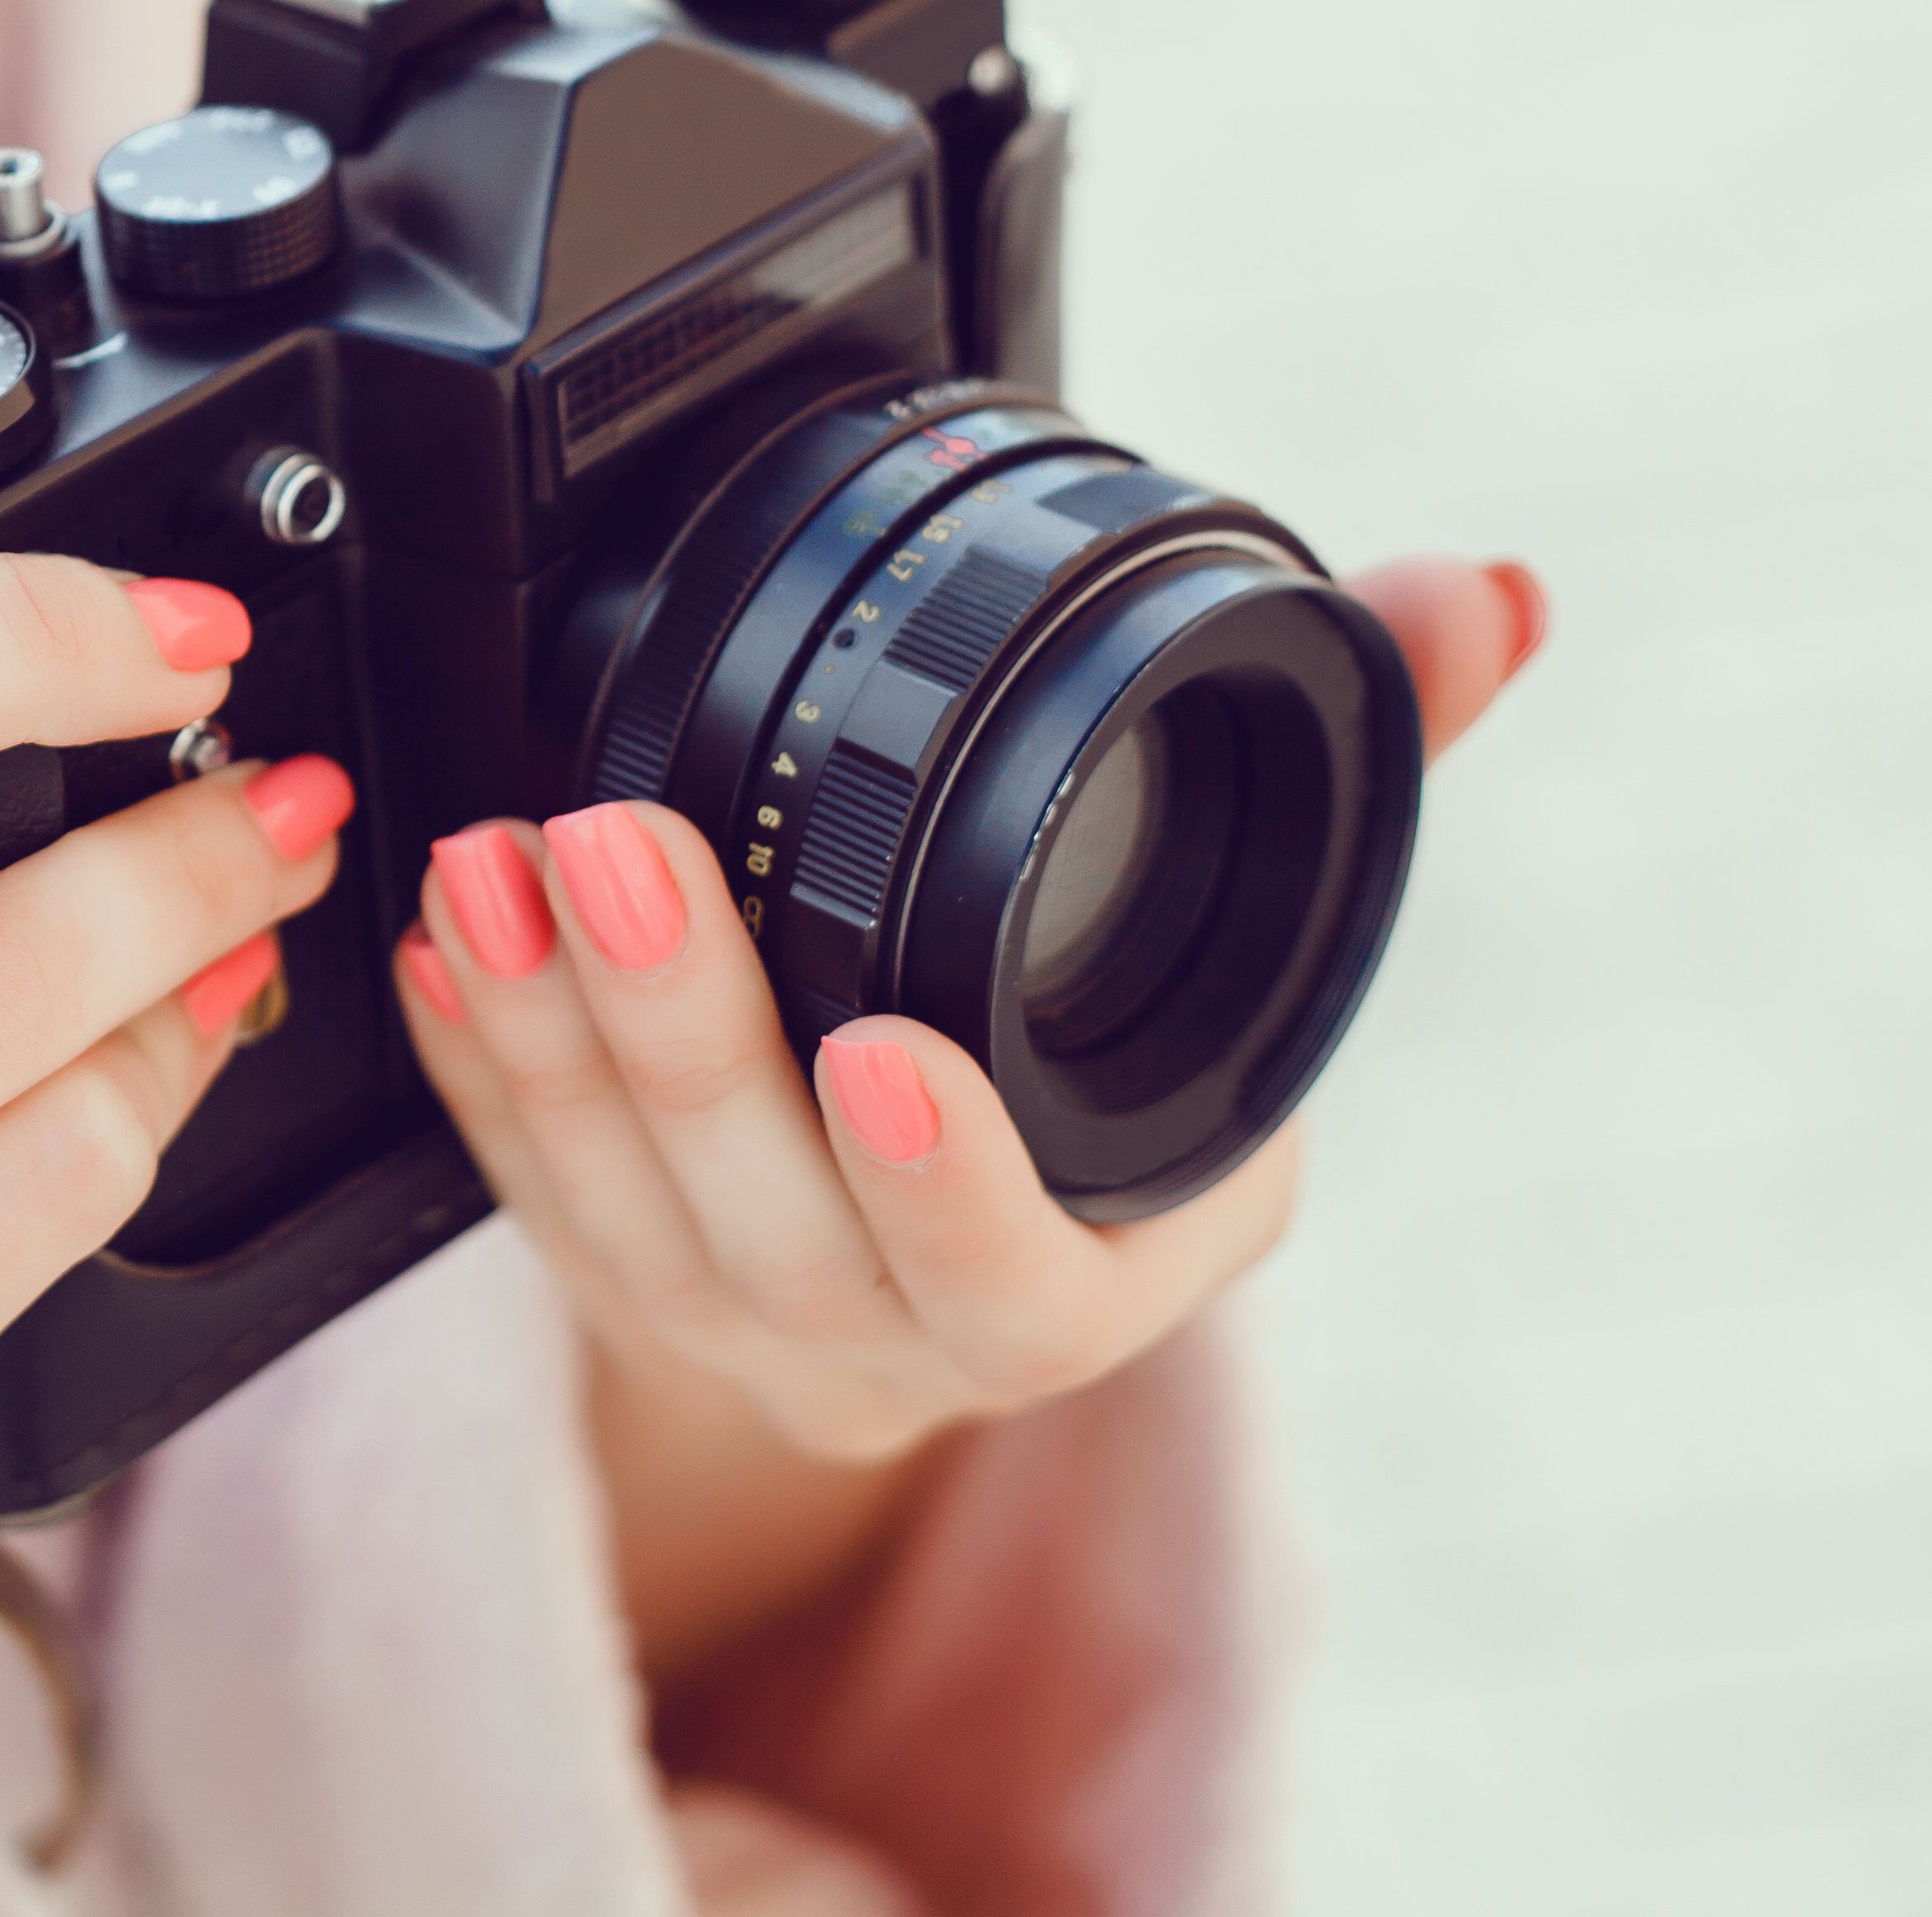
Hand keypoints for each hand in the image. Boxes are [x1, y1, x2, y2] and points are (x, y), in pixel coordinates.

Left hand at [394, 553, 1545, 1666]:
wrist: (970, 1180)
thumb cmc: (1116, 1021)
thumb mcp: (1256, 909)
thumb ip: (1378, 741)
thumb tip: (1487, 594)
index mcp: (1099, 1268)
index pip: (1020, 1281)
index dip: (953, 1188)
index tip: (888, 1054)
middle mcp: (912, 1337)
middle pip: (772, 1235)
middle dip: (679, 1036)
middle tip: (614, 845)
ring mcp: (748, 1330)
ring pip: (618, 1216)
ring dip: (545, 1033)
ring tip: (493, 856)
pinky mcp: (617, 1287)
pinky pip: (521, 1196)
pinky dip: (475, 1070)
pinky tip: (444, 942)